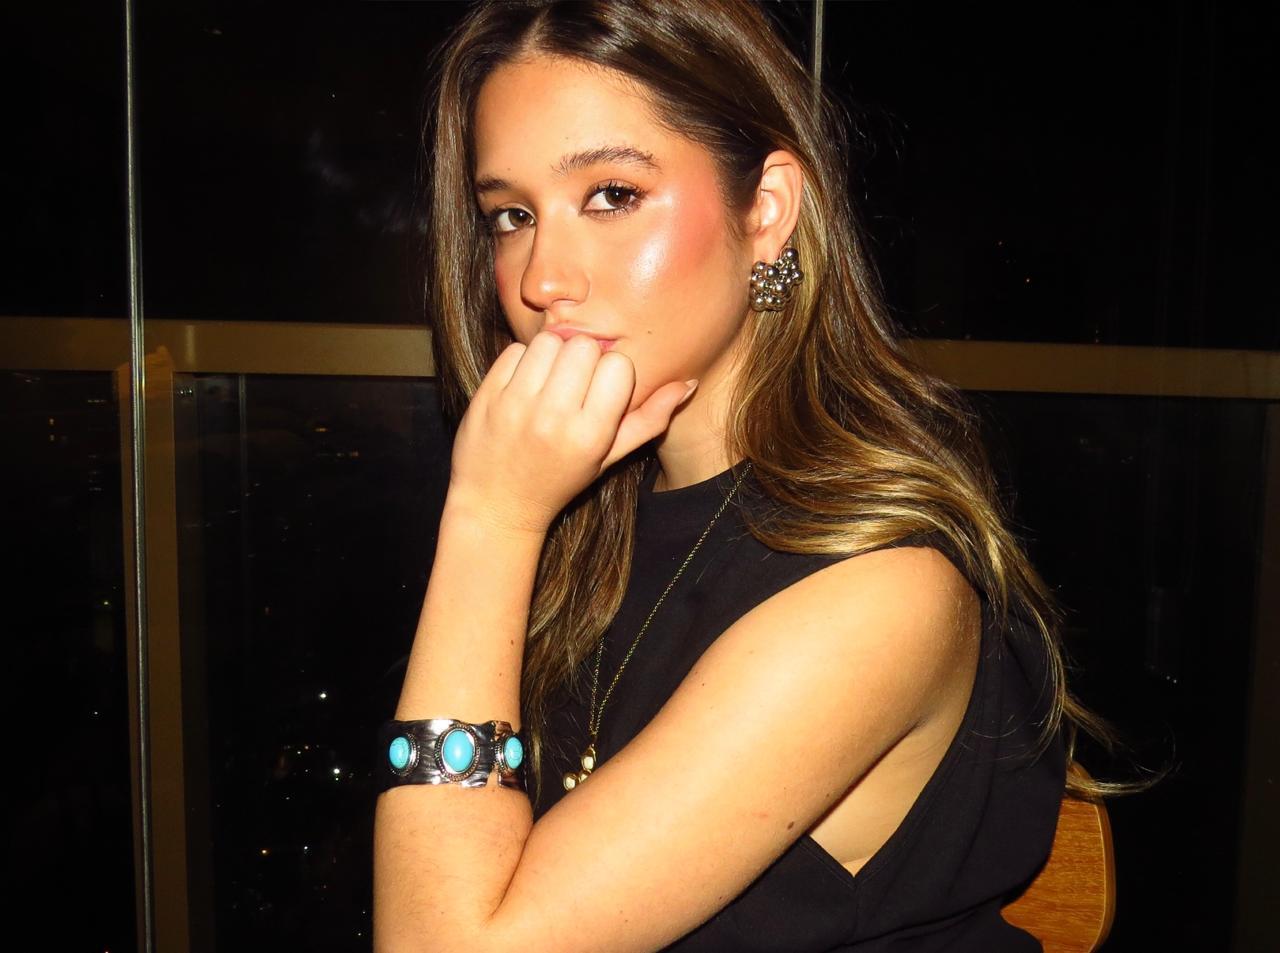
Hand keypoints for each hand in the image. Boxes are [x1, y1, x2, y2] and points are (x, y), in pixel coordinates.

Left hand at [447, 331, 695, 534]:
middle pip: (584, 346)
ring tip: (551, 380)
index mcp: (590, 435)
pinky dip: (524, 360)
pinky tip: (525, 384)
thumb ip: (648, 421)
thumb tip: (688, 384)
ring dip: (554, 353)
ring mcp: (516, 405)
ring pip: (549, 340)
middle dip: (584, 357)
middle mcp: (554, 418)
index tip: (603, 390)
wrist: (496, 505)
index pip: (618, 367)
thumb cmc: (559, 480)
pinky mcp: (488, 396)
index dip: (614, 372)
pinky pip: (516, 349)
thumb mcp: (608, 458)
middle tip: (576, 382)